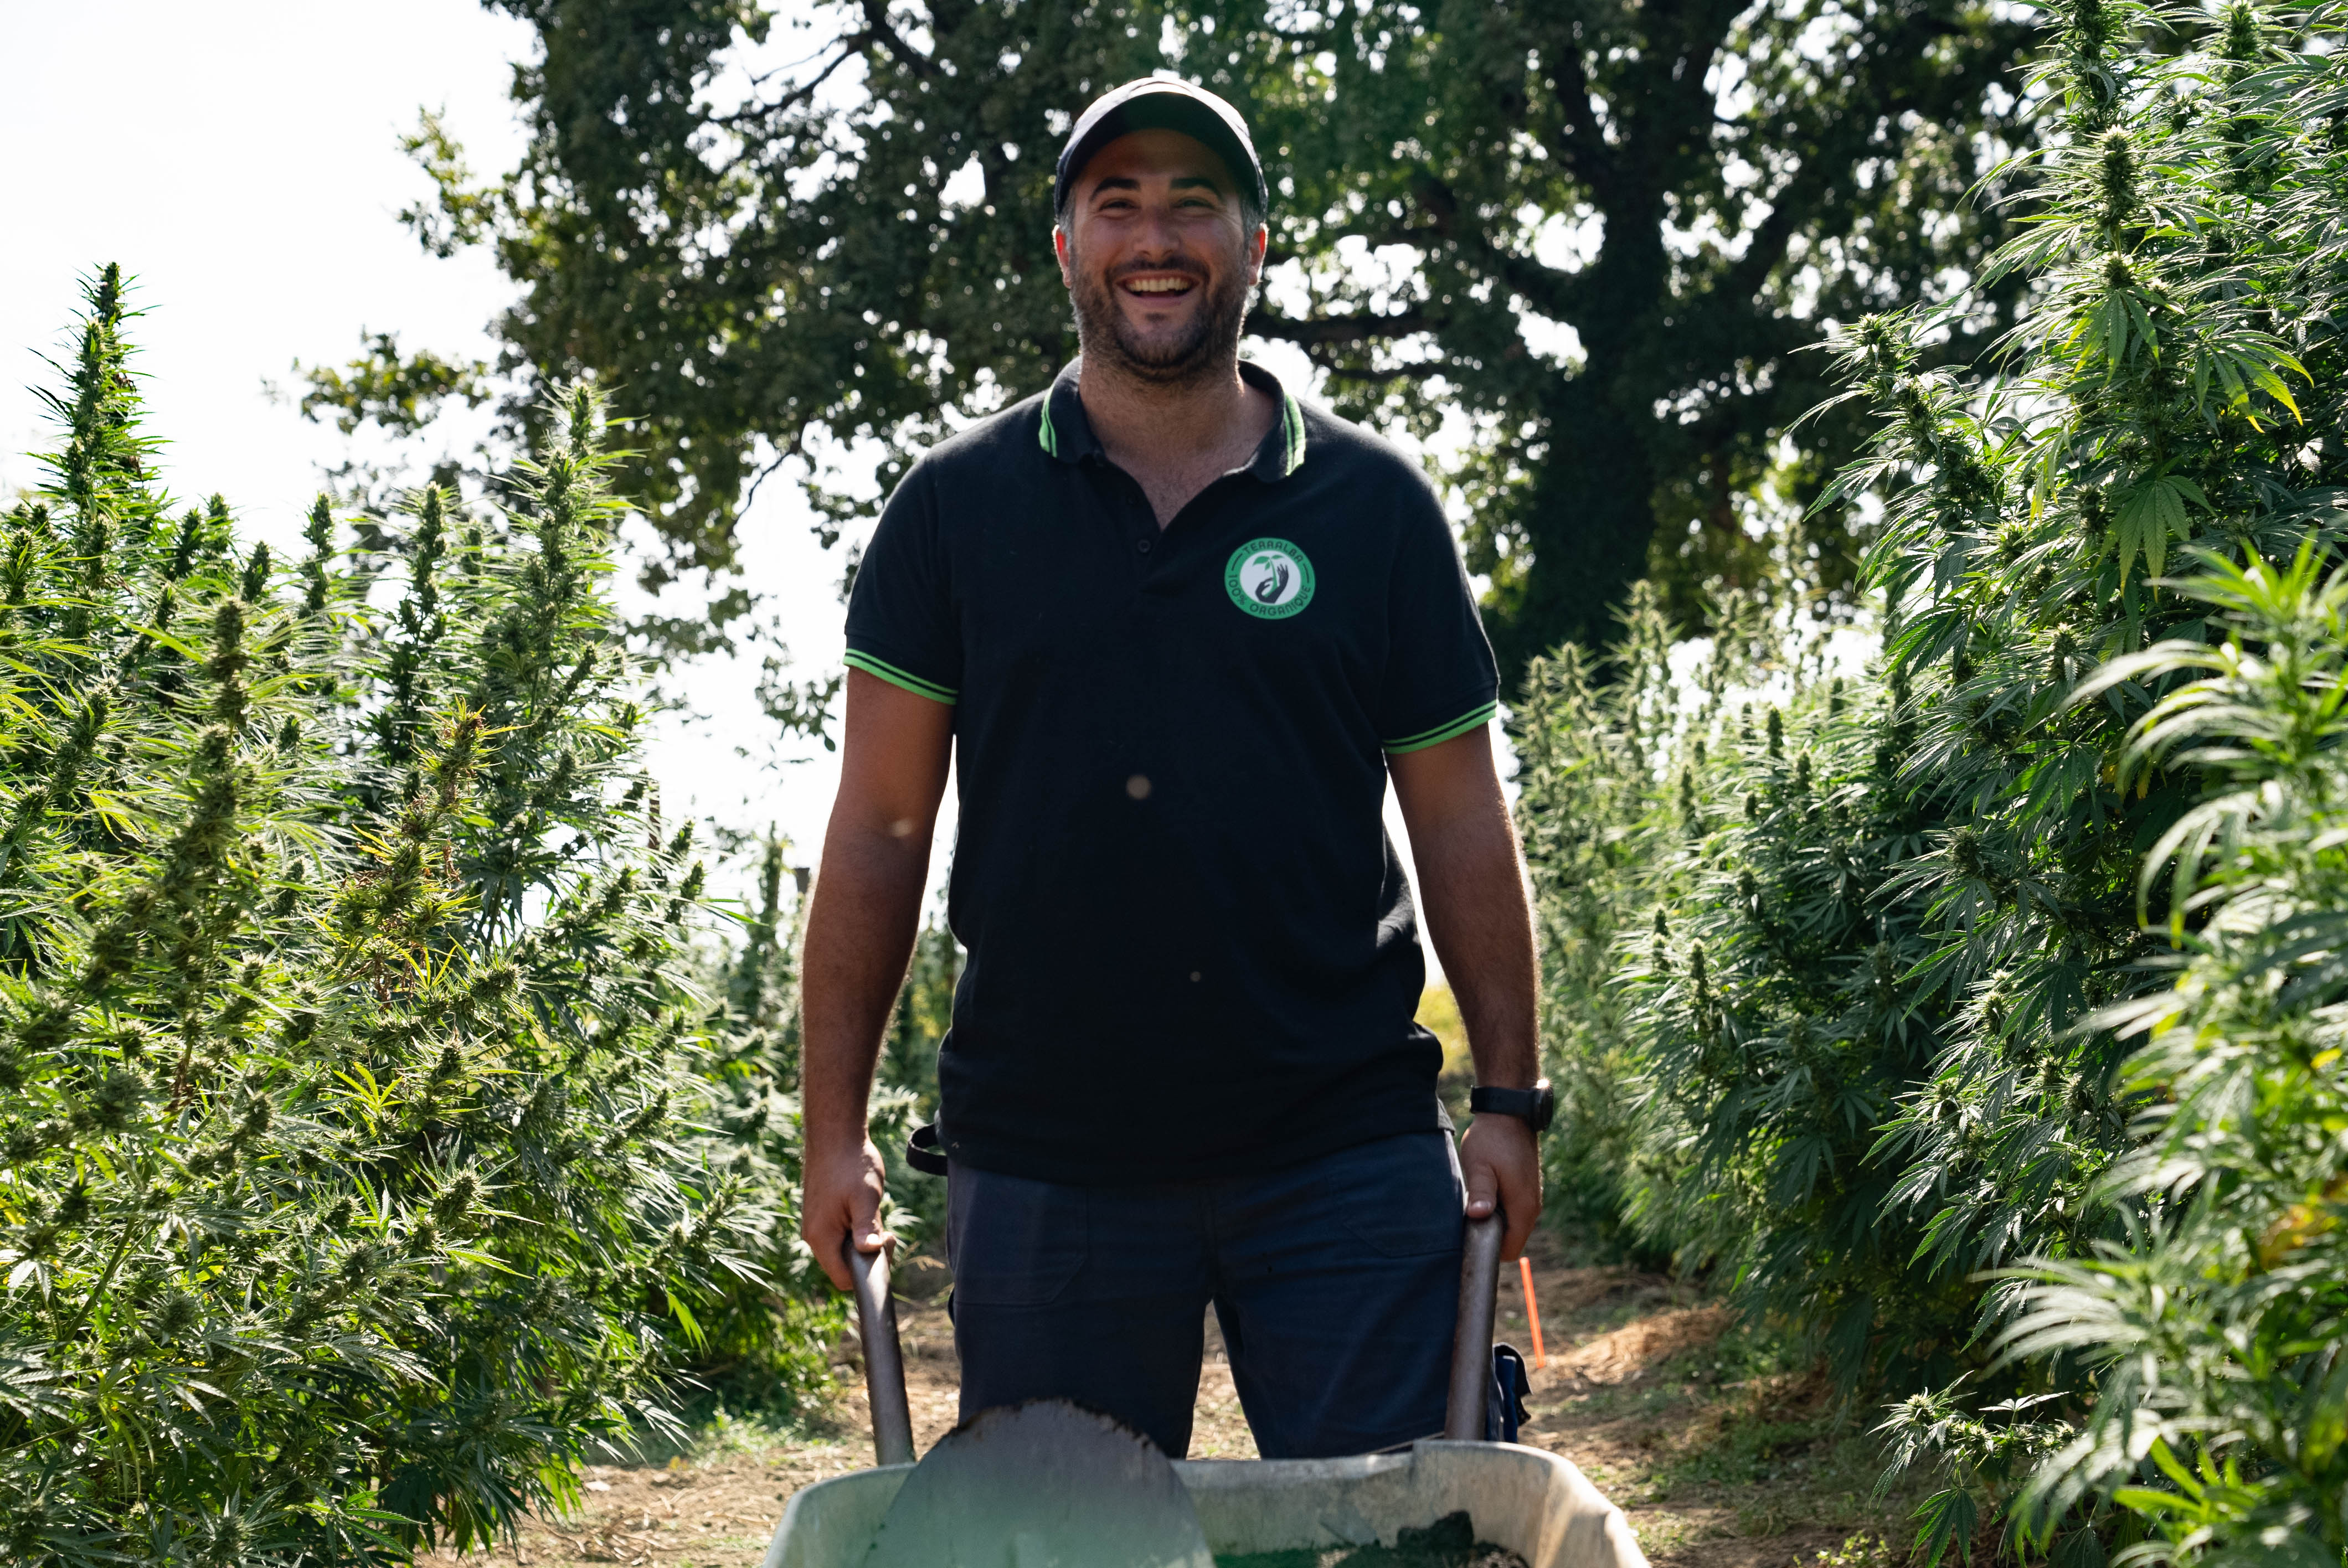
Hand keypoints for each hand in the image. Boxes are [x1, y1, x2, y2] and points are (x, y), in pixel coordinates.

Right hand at [800, 1131, 888, 1290]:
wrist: (835, 1136)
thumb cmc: (851, 1164)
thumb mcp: (865, 1198)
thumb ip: (867, 1228)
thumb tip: (871, 1253)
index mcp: (821, 1237)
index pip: (843, 1279)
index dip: (868, 1273)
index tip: (884, 1246)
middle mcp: (814, 1236)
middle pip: (844, 1266)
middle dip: (868, 1255)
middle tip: (886, 1231)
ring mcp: (816, 1226)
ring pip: (844, 1250)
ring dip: (863, 1240)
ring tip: (874, 1214)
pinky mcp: (821, 1216)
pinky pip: (841, 1235)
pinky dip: (856, 1229)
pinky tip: (864, 1209)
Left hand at [1459, 1112, 1540, 1260]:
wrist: (1509, 1114)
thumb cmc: (1491, 1139)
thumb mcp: (1480, 1166)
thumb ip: (1481, 1192)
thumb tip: (1478, 1216)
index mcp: (1523, 1207)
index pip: (1511, 1250)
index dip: (1490, 1249)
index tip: (1471, 1237)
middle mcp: (1533, 1207)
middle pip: (1512, 1239)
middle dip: (1491, 1235)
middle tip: (1469, 1217)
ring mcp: (1532, 1198)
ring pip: (1512, 1226)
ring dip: (1495, 1221)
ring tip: (1475, 1202)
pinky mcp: (1527, 1189)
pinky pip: (1514, 1212)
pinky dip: (1500, 1210)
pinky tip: (1485, 1193)